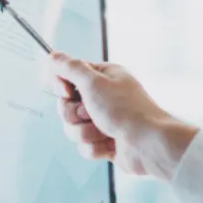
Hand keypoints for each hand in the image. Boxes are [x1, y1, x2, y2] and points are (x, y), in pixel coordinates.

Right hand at [49, 52, 196, 178]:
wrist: (148, 144)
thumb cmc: (126, 110)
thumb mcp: (94, 82)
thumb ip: (71, 68)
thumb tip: (53, 55)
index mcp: (105, 77)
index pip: (68, 76)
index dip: (62, 87)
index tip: (68, 92)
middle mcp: (105, 97)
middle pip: (66, 106)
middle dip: (75, 114)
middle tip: (91, 114)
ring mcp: (106, 121)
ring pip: (73, 128)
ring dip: (86, 132)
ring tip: (106, 131)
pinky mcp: (106, 142)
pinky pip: (85, 147)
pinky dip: (95, 147)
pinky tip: (111, 145)